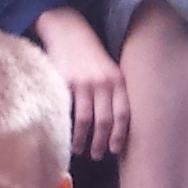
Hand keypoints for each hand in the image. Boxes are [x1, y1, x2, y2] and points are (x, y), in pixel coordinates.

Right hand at [35, 9, 128, 161]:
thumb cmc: (90, 56)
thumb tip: (115, 125)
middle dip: (101, 143)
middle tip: (97, 155)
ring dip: (82, 140)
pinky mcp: (65, 83)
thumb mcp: (109, 71)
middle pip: (104, 121)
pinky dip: (67, 127)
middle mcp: (103, 83)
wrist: (69, 32)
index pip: (123, 114)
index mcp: (117, 81)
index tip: (115, 149)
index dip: (119, 135)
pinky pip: (67, 111)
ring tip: (79, 150)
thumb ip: (114, 93)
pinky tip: (65, 135)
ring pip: (85, 120)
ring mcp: (83, 83)